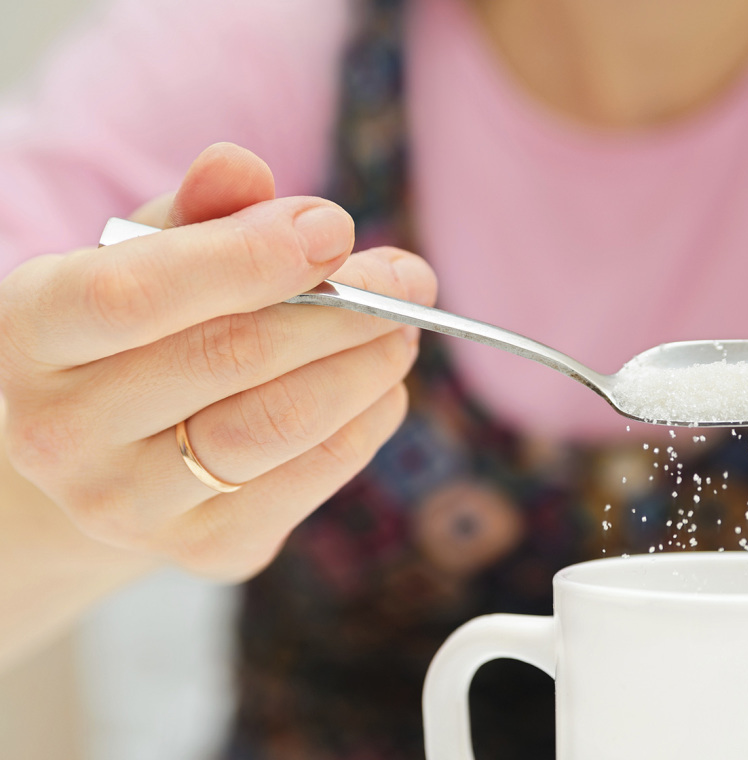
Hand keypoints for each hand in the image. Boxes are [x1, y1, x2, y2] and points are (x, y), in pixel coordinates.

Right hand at [0, 143, 436, 580]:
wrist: (112, 450)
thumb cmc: (135, 334)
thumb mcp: (144, 258)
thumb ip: (192, 213)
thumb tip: (241, 167)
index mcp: (30, 335)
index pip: (135, 292)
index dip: (247, 256)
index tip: (334, 227)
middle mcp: (62, 435)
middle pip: (230, 358)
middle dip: (343, 308)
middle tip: (410, 279)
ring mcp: (131, 507)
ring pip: (280, 425)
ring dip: (365, 367)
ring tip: (403, 329)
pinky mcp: (206, 548)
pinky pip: (311, 477)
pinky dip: (366, 422)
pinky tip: (381, 386)